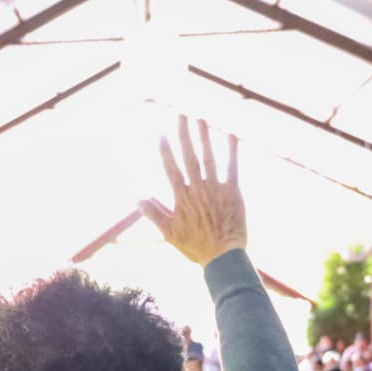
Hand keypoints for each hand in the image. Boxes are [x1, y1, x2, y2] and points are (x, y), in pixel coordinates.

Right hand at [139, 116, 245, 266]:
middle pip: (188, 156)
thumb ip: (154, 214)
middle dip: (184, 134)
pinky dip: (231, 151)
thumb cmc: (196, 246)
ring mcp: (216, 189)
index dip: (165, 150)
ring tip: (199, 118)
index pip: (171, 168)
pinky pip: (232, 167)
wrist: (223, 257)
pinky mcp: (233, 192)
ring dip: (204, 137)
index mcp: (182, 197)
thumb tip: (137, 199)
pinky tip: (230, 134)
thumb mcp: (169, 233)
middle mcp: (198, 189)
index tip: (160, 133)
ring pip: (208, 158)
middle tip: (180, 114)